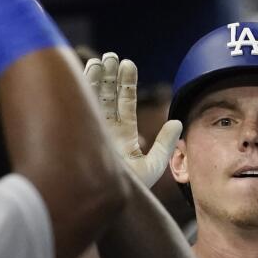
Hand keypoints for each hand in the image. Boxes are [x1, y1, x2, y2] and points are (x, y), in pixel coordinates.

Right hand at [84, 53, 179, 188]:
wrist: (109, 201)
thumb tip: (178, 122)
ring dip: (94, 79)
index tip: (127, 63)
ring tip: (100, 59)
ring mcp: (92, 131)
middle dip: (108, 77)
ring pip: (92, 99)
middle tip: (111, 56)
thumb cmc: (131, 190)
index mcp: (122, 136)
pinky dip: (81, 89)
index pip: (125, 103)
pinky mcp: (80, 132)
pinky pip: (80, 107)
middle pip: (107, 97)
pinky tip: (84, 71)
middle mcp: (105, 131)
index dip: (126, 83)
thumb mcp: (153, 165)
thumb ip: (165, 144)